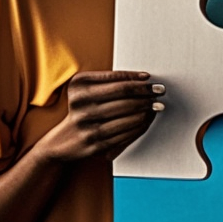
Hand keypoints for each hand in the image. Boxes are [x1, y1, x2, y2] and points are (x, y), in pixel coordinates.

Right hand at [40, 70, 165, 163]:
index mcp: (79, 86)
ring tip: (156, 105)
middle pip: (126, 97)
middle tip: (160, 91)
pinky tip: (147, 119)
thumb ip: (110, 81)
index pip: (118, 81)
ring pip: (129, 115)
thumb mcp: (87, 89)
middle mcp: (81, 104)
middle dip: (147, 94)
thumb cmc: (82, 109)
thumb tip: (143, 79)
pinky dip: (141, 125)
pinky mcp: (96, 142)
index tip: (151, 79)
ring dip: (148, 110)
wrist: (63, 141)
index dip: (138, 80)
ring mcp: (88, 125)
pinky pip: (127, 132)